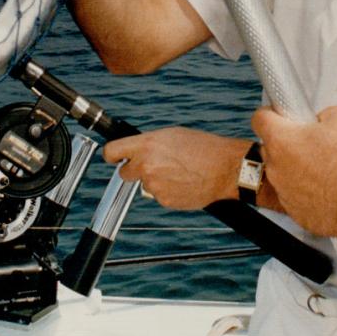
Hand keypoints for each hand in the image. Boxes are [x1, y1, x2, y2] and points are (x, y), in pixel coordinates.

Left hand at [102, 127, 242, 209]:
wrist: (225, 168)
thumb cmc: (202, 147)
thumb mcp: (172, 135)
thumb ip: (148, 144)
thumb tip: (135, 152)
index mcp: (146, 145)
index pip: (111, 152)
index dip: (112, 155)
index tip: (114, 157)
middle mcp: (146, 166)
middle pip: (124, 173)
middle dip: (134, 170)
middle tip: (154, 165)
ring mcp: (154, 185)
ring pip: (144, 185)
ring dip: (155, 181)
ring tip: (178, 172)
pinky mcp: (164, 200)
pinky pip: (159, 196)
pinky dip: (168, 191)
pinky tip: (183, 183)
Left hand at [252, 105, 336, 239]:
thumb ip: (323, 115)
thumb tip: (321, 121)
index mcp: (281, 140)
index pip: (259, 119)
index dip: (271, 113)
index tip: (282, 115)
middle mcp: (276, 168)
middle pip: (270, 149)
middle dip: (286, 143)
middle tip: (310, 142)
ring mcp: (284, 194)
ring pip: (283, 175)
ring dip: (296, 170)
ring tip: (324, 169)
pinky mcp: (297, 214)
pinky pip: (296, 198)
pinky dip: (307, 192)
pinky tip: (328, 189)